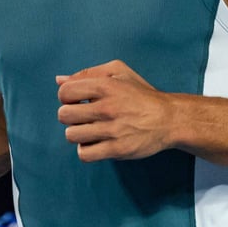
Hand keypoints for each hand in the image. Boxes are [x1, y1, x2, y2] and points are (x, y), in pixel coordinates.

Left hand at [56, 60, 173, 161]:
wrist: (168, 119)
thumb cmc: (141, 94)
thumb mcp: (119, 72)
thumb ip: (88, 73)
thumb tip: (59, 80)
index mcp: (105, 86)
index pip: (65, 92)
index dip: (67, 97)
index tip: (78, 100)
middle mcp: (107, 107)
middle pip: (64, 115)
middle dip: (70, 116)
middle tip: (84, 116)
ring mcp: (112, 130)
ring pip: (72, 135)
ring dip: (78, 133)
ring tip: (90, 130)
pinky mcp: (117, 150)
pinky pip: (84, 154)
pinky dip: (86, 150)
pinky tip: (95, 143)